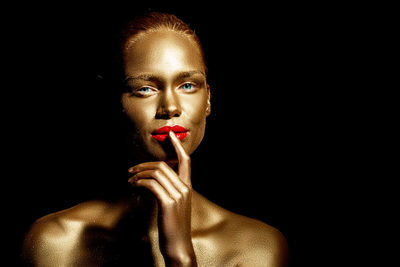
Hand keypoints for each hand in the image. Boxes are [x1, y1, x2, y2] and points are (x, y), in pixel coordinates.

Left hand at [128, 131, 196, 265]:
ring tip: (129, 180)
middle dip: (145, 164)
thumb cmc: (173, 228)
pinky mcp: (168, 203)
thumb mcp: (174, 207)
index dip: (178, 146)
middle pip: (164, 165)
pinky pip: (151, 184)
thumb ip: (167, 192)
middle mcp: (184, 188)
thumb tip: (150, 181)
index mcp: (187, 187)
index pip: (186, 161)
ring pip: (156, 173)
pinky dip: (139, 182)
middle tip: (131, 170)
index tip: (170, 135)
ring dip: (139, 174)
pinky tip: (133, 186)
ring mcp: (177, 195)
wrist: (179, 247)